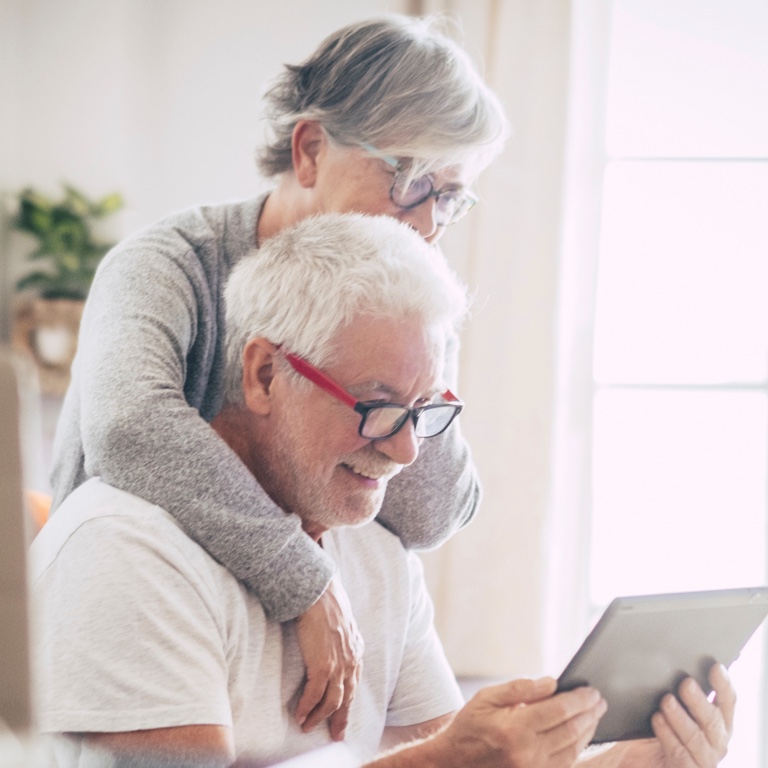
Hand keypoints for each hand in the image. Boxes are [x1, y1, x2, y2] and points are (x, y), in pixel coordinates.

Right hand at [293, 575, 363, 740]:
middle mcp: (350, 661)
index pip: (354, 684)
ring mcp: (338, 666)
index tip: (343, 716)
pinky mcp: (323, 666)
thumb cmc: (327, 604)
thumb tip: (333, 644)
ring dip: (319, 717)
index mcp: (356, 651)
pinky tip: (300, 715)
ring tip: (307, 726)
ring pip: (332, 702)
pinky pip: (314, 695)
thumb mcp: (342, 624)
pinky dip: (307, 708)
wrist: (320, 595)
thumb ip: (342, 639)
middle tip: (335, 735)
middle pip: (346, 698)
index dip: (348, 703)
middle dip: (340, 719)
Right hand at [429, 677, 606, 767]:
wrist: (454, 763)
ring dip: (588, 730)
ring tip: (596, 715)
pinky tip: (582, 736)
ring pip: (573, 749)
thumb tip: (552, 683)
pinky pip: (565, 763)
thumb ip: (520, 688)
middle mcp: (528, 752)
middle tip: (600, 700)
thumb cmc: (470, 726)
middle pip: (571, 730)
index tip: (592, 690)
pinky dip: (578, 748)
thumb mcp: (487, 698)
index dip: (579, 699)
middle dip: (590, 713)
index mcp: (516, 728)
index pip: (559, 710)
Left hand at [614, 664, 734, 767]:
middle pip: (714, 721)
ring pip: (697, 738)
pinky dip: (668, 735)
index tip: (716, 667)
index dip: (723, 685)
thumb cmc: (661, 728)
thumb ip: (679, 691)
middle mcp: (715, 741)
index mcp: (718, 722)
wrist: (645, 760)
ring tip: (667, 701)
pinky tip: (658, 720)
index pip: (727, 702)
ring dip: (681, 718)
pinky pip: (680, 754)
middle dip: (699, 701)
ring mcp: (703, 759)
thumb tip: (668, 661)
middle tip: (685, 683)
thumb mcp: (671, 707)